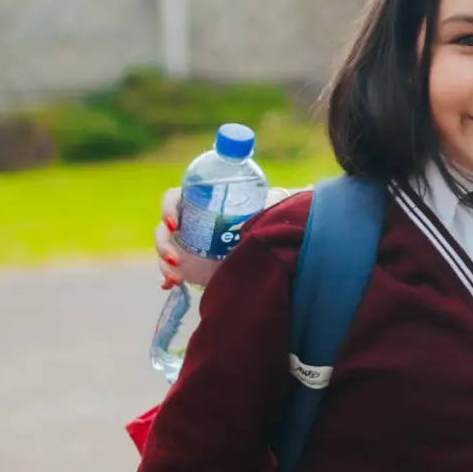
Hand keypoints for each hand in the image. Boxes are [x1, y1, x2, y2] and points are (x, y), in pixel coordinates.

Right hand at [157, 184, 293, 288]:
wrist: (267, 246)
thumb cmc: (267, 218)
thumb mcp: (271, 207)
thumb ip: (283, 196)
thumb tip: (310, 186)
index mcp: (200, 200)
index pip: (173, 198)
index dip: (168, 208)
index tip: (176, 223)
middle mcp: (190, 221)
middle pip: (163, 228)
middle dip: (162, 243)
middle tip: (176, 256)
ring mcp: (187, 244)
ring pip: (165, 250)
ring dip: (164, 263)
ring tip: (175, 276)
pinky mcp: (190, 264)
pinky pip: (171, 270)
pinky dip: (168, 277)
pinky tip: (169, 285)